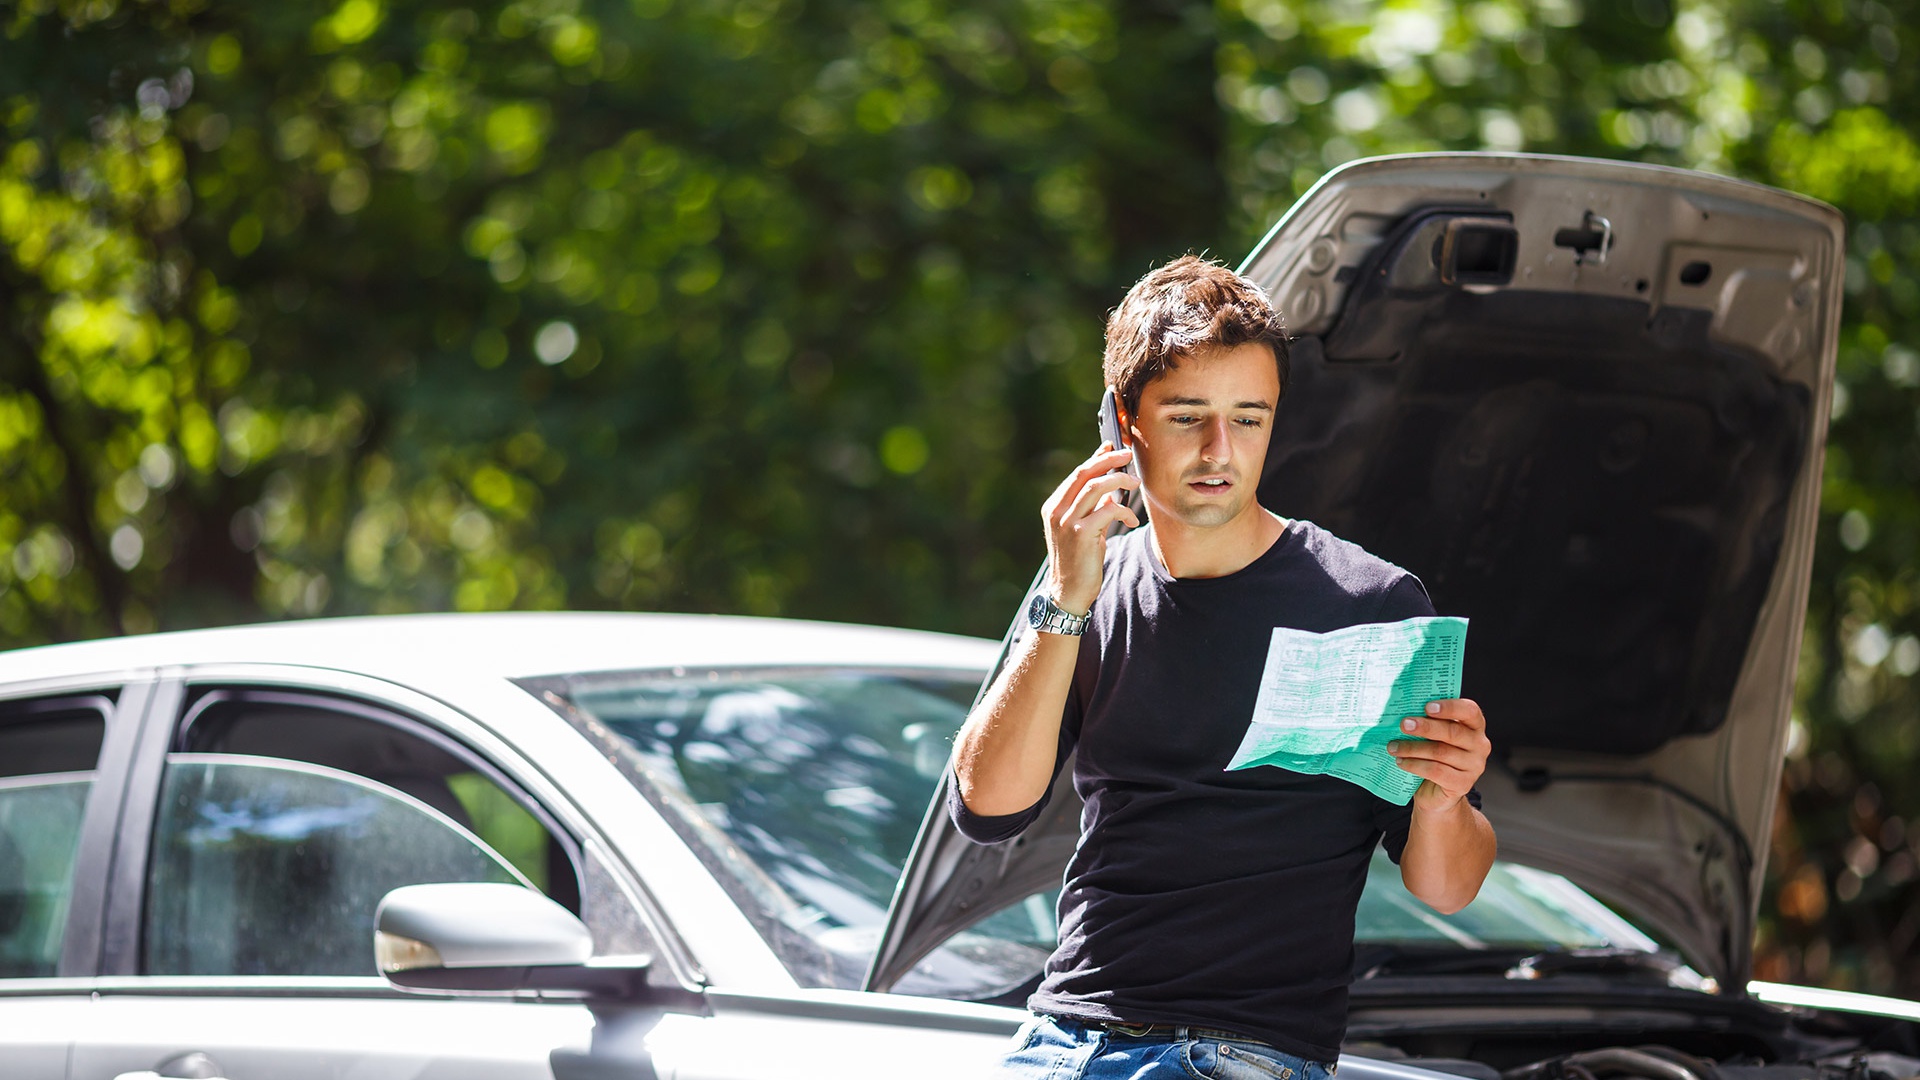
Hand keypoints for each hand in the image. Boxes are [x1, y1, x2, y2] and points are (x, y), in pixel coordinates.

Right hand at [1040, 443, 1139, 612]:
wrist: (1068, 592)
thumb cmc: (1078, 560)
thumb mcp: (1081, 529)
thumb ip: (1090, 507)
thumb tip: (1108, 485)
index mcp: (1054, 506)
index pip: (1077, 474)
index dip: (1097, 458)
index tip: (1113, 448)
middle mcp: (1056, 511)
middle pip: (1084, 474)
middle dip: (1108, 460)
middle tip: (1128, 455)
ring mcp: (1066, 522)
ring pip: (1095, 487)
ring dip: (1118, 480)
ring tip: (1134, 483)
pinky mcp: (1080, 534)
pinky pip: (1107, 510)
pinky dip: (1123, 510)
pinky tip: (1131, 519)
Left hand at [1388, 698, 1489, 812]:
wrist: (1437, 792)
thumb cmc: (1434, 756)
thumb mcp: (1435, 736)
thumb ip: (1429, 722)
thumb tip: (1403, 710)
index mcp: (1475, 726)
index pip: (1470, 711)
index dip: (1450, 707)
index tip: (1427, 707)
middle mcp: (1480, 745)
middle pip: (1453, 732)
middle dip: (1426, 727)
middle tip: (1404, 725)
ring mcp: (1474, 766)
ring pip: (1441, 752)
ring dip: (1413, 748)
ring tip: (1393, 747)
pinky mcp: (1463, 784)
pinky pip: (1435, 771)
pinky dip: (1415, 765)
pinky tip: (1401, 762)